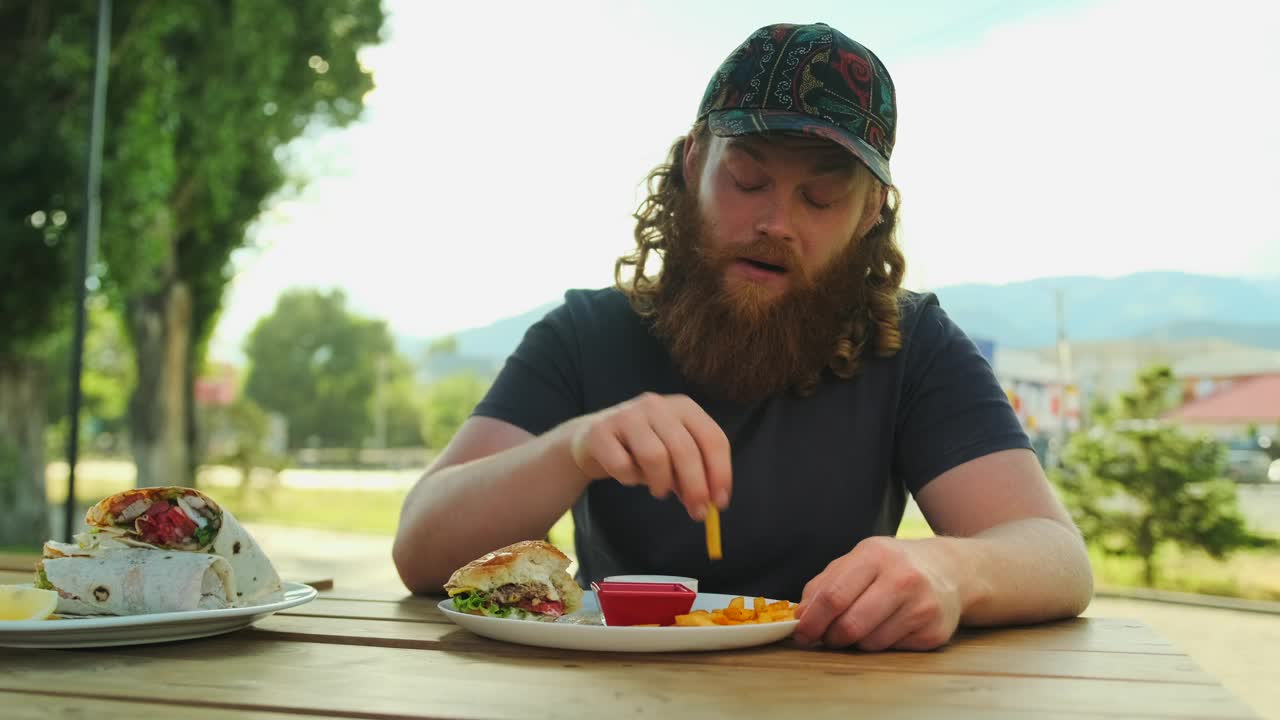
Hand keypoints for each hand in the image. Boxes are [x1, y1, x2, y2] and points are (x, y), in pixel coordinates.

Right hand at [566, 392, 731, 519]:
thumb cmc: (640, 449)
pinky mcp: (601, 431)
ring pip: (655, 456)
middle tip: (697, 513)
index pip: (712, 438)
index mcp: (683, 407)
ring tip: (659, 491)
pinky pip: (622, 466)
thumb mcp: (673, 456)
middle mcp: (657, 405)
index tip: (720, 503)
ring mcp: (627, 415)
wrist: (591, 439)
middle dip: (695, 487)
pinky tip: (628, 477)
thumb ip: (693, 474)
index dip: (720, 472)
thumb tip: (711, 502)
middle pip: (685, 449)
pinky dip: (629, 479)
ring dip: (661, 483)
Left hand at [793, 536, 962, 650]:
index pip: (833, 595)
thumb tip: (801, 617)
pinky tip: (889, 626)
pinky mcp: (934, 632)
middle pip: (850, 624)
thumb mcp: (857, 561)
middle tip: (828, 637)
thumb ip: (823, 585)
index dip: (812, 620)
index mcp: (875, 555)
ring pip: (869, 643)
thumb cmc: (891, 566)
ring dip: (856, 642)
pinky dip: (881, 644)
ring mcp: (922, 606)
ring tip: (863, 625)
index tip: (800, 634)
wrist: (948, 570)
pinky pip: (891, 650)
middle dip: (831, 637)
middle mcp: (902, 578)